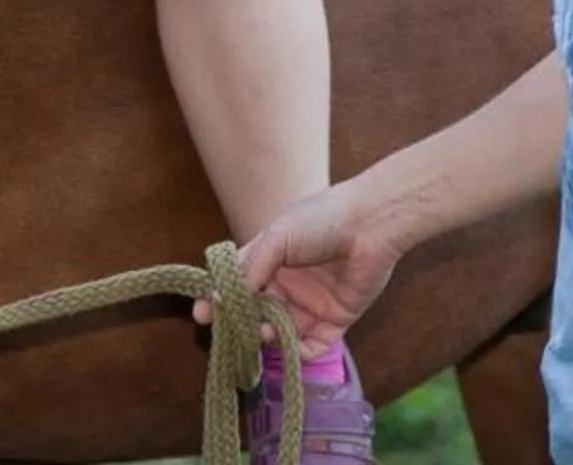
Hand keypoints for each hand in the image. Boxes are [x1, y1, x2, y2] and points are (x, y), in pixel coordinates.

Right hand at [214, 182, 406, 357]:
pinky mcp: (336, 319)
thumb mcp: (277, 237)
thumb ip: (251, 267)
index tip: (201, 313)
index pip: (239, 283)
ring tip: (263, 333)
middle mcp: (288, 283)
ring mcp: (311, 303)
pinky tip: (292, 348)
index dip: (220, 298)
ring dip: (269, 336)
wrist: (371, 225)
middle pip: (257, 311)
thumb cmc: (321, 220)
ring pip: (282, 330)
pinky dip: (301, 352)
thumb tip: (224, 297)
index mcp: (271, 259)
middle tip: (231, 331)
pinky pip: (315, 344)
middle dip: (243, 323)